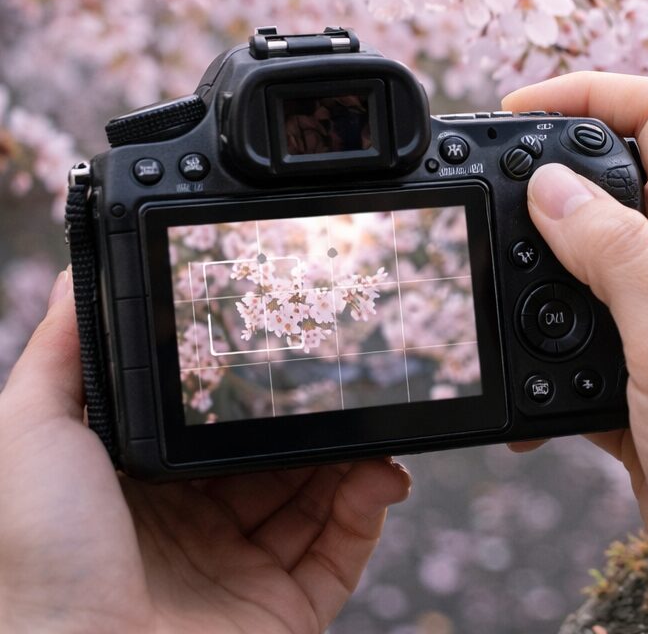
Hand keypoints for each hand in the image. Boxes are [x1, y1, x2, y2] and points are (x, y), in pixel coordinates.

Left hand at [0, 271, 410, 632]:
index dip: (253, 386)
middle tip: (349, 376)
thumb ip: (60, 357)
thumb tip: (82, 278)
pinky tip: (381, 474)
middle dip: (317, 416)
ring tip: (379, 419)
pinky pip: (345, 552)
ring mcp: (241, 575)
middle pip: (275, 457)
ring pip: (321, 498)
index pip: (211, 425)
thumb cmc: (41, 565)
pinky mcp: (286, 612)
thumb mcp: (29, 438)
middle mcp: (192, 533)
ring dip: (357, 454)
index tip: (287, 342)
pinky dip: (372, 507)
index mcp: (138, 491)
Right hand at [504, 75, 647, 633]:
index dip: (592, 94)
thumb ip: (615, 256)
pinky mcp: (645, 388)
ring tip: (492, 299)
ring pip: (588, 267)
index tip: (519, 111)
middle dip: (546, 181)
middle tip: (483, 198)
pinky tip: (525, 403)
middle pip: (616, 182)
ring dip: (536, 279)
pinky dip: (542, 366)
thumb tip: (551, 186)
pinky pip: (578, 351)